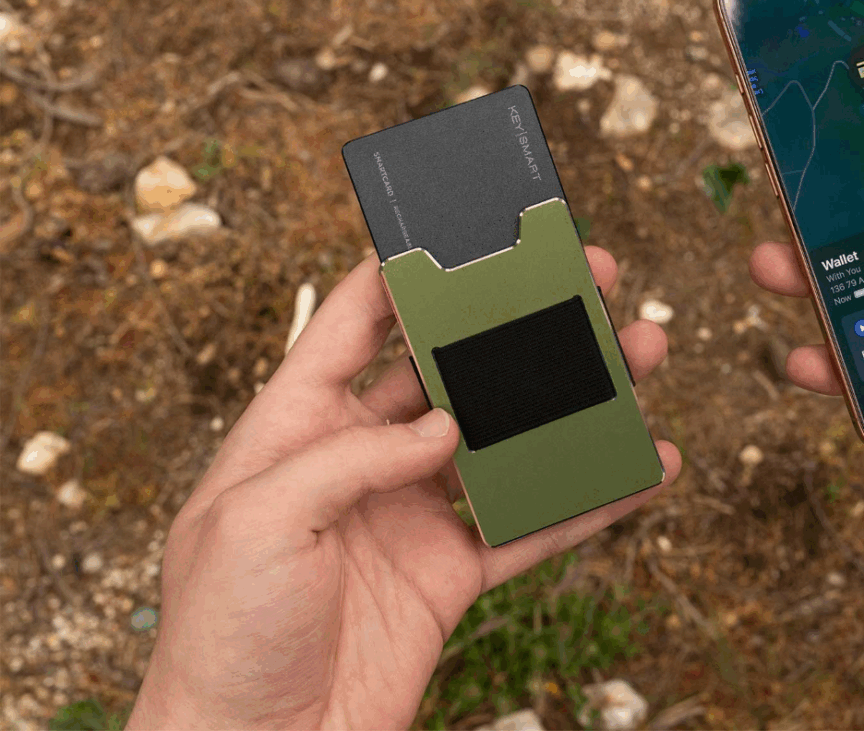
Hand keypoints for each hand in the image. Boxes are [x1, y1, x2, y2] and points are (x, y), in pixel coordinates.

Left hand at [128, 248, 679, 729]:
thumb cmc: (220, 636)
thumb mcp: (257, 522)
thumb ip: (353, 458)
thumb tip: (447, 426)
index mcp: (295, 426)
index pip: (356, 322)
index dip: (410, 271)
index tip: (471, 227)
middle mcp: (362, 458)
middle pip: (456, 369)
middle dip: (519, 322)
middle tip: (583, 279)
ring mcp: (414, 513)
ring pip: (508, 437)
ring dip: (572, 398)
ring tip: (638, 357)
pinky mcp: (453, 572)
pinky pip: (533, 523)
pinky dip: (589, 497)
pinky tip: (642, 468)